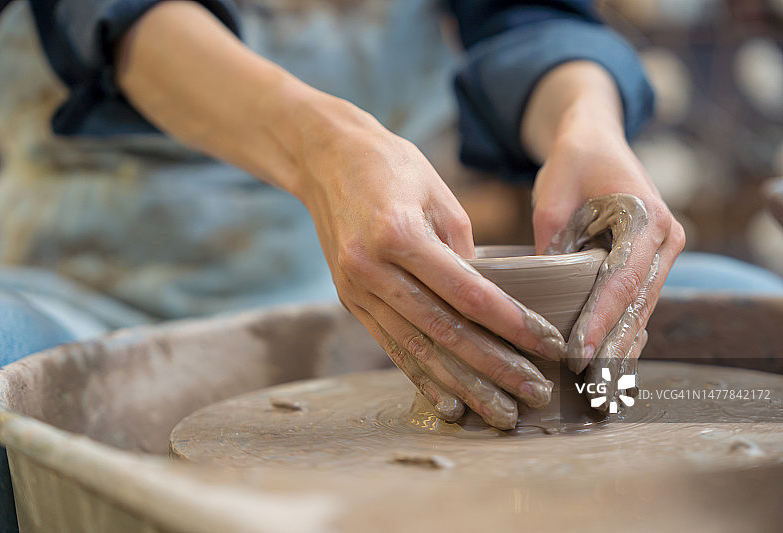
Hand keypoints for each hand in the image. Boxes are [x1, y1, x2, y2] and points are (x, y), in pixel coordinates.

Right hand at [294, 102, 561, 428]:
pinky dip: (422, 376)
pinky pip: (391, 346)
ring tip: (499, 410)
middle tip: (534, 392)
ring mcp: (356, 289)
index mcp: (398, 234)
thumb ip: (464, 250)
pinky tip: (449, 402)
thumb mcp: (437, 193)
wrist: (324, 158)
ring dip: (462, 385)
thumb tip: (488, 300)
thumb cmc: (389, 166)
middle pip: (444, 330)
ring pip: (417, 348)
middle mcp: (372, 269)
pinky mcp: (350, 300)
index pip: (467, 293)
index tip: (549, 346)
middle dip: (494, 367)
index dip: (512, 325)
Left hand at [533, 130, 684, 411]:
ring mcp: (661, 255)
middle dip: (613, 348)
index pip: (622, 281)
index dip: (600, 321)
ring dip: (620, 349)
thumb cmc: (574, 162)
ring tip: (597, 390)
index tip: (578, 354)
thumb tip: (538, 293)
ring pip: (641, 312)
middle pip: (639, 305)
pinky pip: (636, 306)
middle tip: (590, 389)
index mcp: (647, 219)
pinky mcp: (647, 265)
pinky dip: (620, 334)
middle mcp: (665, 241)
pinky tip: (605, 366)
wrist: (596, 140)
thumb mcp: (553, 196)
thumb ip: (551, 242)